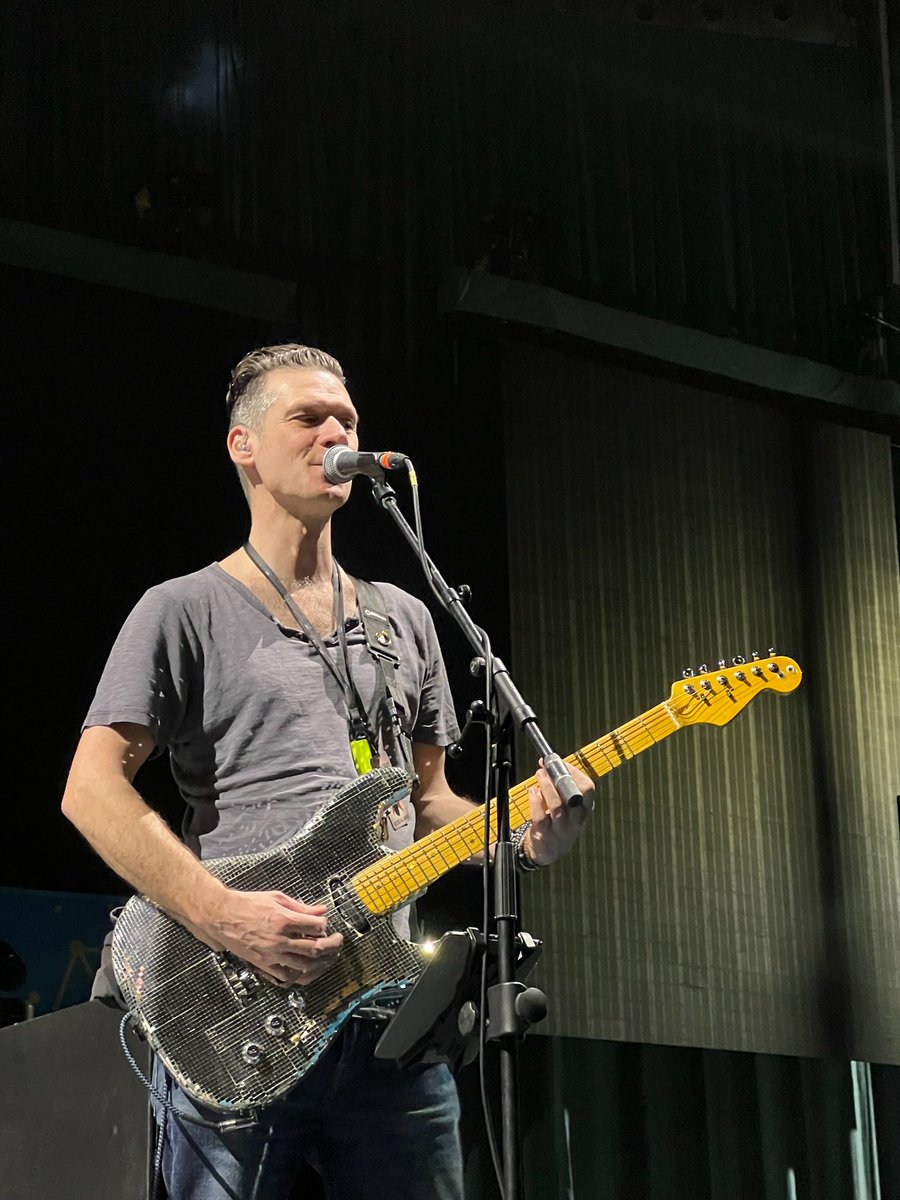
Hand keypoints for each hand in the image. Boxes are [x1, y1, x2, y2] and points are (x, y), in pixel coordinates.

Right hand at [189, 889, 343, 986]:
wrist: (222, 916)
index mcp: (284, 920)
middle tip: (337, 941)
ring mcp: (272, 954)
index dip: (325, 925)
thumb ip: (301, 907)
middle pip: (315, 948)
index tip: (324, 924)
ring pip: (305, 965)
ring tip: (327, 956)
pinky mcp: (264, 964)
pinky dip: (300, 974)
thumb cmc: (247, 904)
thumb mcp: (277, 898)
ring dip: (320, 962)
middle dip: (331, 945)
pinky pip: (287, 976)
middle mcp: (279, 939)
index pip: (316, 926)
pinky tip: (307, 967)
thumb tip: (321, 910)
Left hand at [523, 761, 593, 866]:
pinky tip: (532, 792)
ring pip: (557, 806)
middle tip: (547, 768)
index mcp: (584, 810)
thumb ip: (561, 787)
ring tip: (539, 775)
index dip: (574, 773)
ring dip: (546, 787)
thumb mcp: (568, 807)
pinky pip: (540, 817)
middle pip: (573, 797)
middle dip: (559, 778)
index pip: (588, 789)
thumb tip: (547, 764)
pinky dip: (535, 802)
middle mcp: (576, 821)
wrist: (548, 850)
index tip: (560, 763)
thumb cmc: (558, 821)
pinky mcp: (544, 836)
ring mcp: (561, 830)